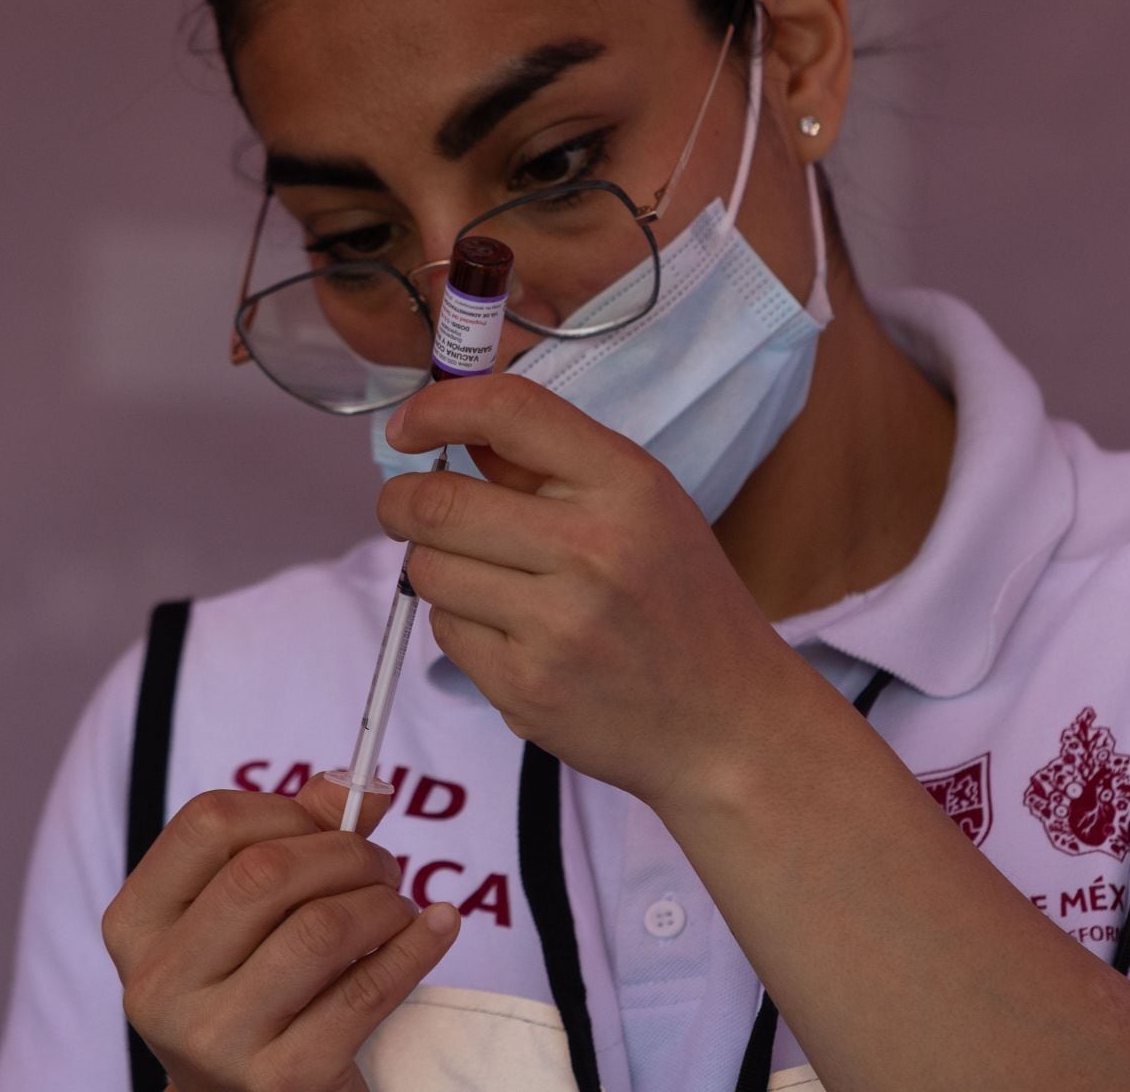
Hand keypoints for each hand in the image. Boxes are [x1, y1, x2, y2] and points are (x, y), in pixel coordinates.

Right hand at [103, 775, 461, 1091]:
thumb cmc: (249, 987)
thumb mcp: (246, 914)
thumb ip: (295, 835)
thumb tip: (359, 782)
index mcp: (138, 925)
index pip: (208, 823)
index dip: (284, 808)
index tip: (325, 825)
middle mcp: (160, 984)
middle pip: (266, 872)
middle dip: (348, 853)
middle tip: (382, 866)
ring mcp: (216, 1037)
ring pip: (321, 928)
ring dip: (383, 902)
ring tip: (397, 908)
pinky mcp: (281, 1080)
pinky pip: (367, 989)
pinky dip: (416, 946)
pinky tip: (436, 927)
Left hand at [376, 373, 804, 807]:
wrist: (727, 723)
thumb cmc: (681, 602)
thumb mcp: (645, 506)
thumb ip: (551, 464)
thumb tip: (450, 424)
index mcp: (626, 485)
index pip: (509, 412)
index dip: (438, 408)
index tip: (407, 427)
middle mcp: (592, 549)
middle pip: (439, 502)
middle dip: (402, 501)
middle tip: (405, 507)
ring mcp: (556, 625)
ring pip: (429, 570)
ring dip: (435, 566)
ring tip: (483, 578)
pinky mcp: (526, 688)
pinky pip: (446, 633)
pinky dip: (461, 624)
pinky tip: (510, 632)